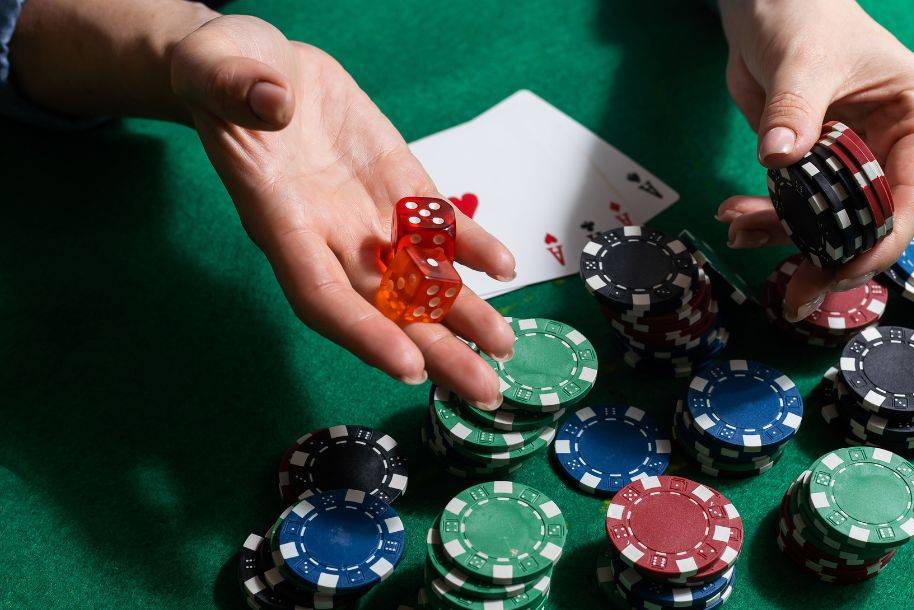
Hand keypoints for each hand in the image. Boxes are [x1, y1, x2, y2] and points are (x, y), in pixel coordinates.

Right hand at [170, 16, 515, 407]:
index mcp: (278, 219)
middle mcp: (328, 233)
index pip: (321, 295)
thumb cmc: (223, 74)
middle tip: (486, 390)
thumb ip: (238, 89)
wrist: (260, 68)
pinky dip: (471, 244)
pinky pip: (437, 223)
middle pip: (385, 308)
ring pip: (419, 277)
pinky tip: (504, 267)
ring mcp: (367, 213)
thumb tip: (270, 101)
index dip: (363, 333)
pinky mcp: (397, 184)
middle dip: (437, 351)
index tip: (408, 366)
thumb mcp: (216, 69)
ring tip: (506, 344)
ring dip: (465, 313)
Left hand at [716, 0, 913, 320]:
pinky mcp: (817, 164)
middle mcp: (895, 144)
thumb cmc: (804, 14)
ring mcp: (855, 157)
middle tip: (793, 290)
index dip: (882, 241)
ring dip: (785, 235)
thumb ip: (793, 111)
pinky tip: (736, 216)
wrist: (768, 3)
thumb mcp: (802, 60)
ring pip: (830, 221)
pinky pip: (798, 206)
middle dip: (829, 254)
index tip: (842, 270)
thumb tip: (778, 160)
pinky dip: (768, 218)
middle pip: (872, 219)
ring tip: (738, 226)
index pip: (913, 194)